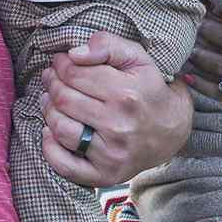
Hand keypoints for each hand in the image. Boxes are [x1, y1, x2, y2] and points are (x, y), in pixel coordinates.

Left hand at [40, 31, 192, 185]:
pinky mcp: (106, 175)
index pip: (75, 74)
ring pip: (60, 129)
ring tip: (51, 99)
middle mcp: (119, 126)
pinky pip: (65, 165)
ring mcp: (112, 154)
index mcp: (126, 94)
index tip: (60, 61)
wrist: (173, 131)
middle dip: (52, 83)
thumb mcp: (138, 58)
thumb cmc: (150, 89)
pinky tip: (50, 131)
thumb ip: (107, 45)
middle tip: (52, 77)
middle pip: (64, 99)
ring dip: (48, 110)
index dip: (61, 64)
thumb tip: (74, 54)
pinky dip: (50, 148)